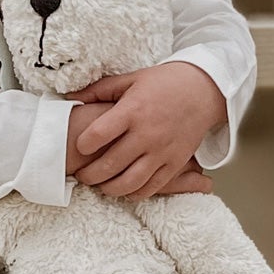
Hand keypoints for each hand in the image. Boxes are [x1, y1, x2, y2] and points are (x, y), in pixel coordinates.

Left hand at [67, 61, 227, 199]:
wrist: (203, 90)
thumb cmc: (163, 83)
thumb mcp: (130, 80)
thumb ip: (99, 91)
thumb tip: (70, 99)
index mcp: (133, 110)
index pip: (99, 135)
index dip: (83, 144)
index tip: (80, 146)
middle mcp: (147, 133)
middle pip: (110, 165)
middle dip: (89, 174)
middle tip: (81, 174)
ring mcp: (162, 151)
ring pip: (129, 182)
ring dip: (109, 189)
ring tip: (100, 185)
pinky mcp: (174, 163)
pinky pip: (151, 187)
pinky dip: (134, 193)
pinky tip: (124, 189)